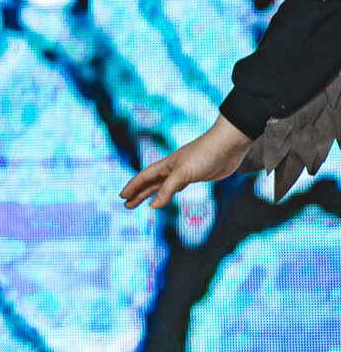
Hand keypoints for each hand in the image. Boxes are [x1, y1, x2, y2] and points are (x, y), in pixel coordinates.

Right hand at [120, 115, 252, 209]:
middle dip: (138, 194)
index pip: (143, 177)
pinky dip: (169, 193)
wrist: (228, 145)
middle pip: (150, 183)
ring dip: (152, 194)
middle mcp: (172, 169)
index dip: (132, 187)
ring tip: (143, 204)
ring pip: (163, 186)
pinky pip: (177, 187)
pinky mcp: (196, 176)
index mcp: (165, 165)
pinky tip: (168, 196)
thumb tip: (153, 206)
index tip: (122, 197)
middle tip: (127, 205)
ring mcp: (184, 172)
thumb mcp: (183, 173)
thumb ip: (167, 190)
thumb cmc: (204, 155)